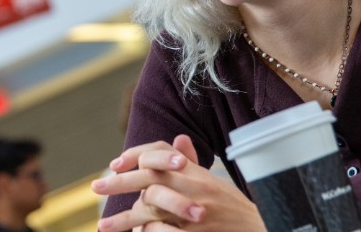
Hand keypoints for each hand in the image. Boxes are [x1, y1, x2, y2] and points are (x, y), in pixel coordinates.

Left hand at [91, 135, 264, 231]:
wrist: (265, 228)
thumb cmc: (232, 207)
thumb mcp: (213, 181)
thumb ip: (191, 162)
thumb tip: (179, 137)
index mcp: (195, 172)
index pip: (159, 154)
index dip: (134, 156)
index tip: (113, 164)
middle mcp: (195, 188)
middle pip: (149, 178)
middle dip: (118, 183)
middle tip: (95, 188)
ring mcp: (197, 212)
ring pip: (152, 208)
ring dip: (125, 218)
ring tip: (103, 225)